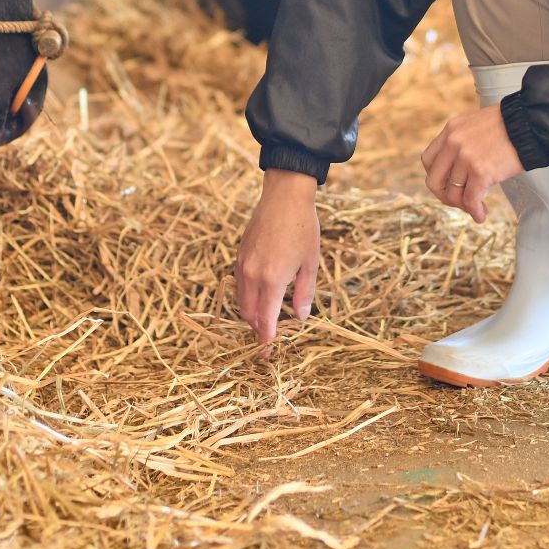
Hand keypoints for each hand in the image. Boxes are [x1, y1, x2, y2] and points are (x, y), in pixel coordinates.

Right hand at [233, 169, 320, 345]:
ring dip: (250, 314)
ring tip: (265, 320)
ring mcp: (242, 264)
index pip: (264, 321)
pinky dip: (246, 296)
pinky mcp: (239, 254)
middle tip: (268, 338)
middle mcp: (252, 275)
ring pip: (241, 300)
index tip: (267, 353)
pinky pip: (238, 284)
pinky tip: (259, 296)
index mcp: (272, 280)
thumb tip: (300, 317)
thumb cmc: (302, 227)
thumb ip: (304, 293)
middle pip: (248, 314)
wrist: (284, 195)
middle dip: (257, 329)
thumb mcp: (310, 263)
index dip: (266, 340)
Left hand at [420, 103, 523, 223]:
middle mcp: (453, 143)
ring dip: (465, 206)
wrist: (529, 124)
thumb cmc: (509, 125)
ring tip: (477, 209)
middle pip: (434, 180)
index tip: (448, 184)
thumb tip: (458, 170)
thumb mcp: (475, 124)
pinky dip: (475, 211)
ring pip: (454, 194)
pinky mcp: (481, 172)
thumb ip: (462, 142)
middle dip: (445, 196)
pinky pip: (471, 200)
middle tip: (459, 202)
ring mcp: (466, 158)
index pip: (428, 160)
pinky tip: (481, 214)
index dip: (436, 177)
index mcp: (451, 130)